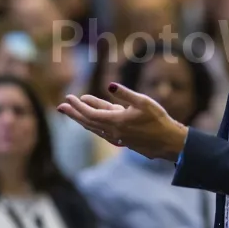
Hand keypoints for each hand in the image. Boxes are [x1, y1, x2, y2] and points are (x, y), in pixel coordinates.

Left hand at [57, 83, 188, 160]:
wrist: (168, 141)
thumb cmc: (158, 119)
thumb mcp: (143, 102)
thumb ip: (125, 94)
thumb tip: (109, 85)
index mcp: (116, 121)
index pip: (90, 113)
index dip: (77, 106)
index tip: (68, 97)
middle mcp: (113, 132)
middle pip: (87, 122)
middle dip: (73, 114)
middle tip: (60, 106)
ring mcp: (117, 138)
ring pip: (94, 128)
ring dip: (81, 120)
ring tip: (72, 113)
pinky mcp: (122, 141)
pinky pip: (101, 132)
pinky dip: (93, 126)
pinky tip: (91, 123)